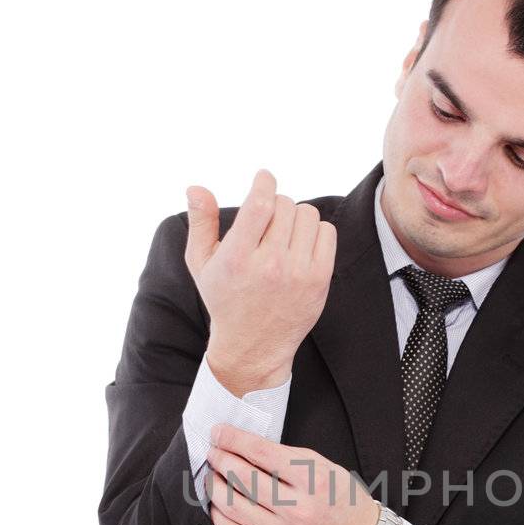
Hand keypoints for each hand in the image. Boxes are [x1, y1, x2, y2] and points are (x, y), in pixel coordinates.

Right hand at [184, 169, 337, 391]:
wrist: (252, 347)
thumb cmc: (224, 299)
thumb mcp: (201, 264)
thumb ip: (200, 223)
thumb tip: (197, 187)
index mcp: (237, 258)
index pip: (260, 205)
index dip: (264, 182)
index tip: (264, 177)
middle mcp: (269, 266)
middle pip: (285, 205)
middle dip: (275, 205)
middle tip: (267, 222)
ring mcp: (298, 274)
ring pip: (308, 215)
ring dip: (295, 217)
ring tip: (283, 235)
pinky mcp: (319, 281)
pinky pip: (327, 232)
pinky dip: (315, 232)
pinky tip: (301, 246)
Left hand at [205, 424, 381, 524]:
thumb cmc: (345, 503)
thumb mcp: (326, 468)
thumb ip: (289, 457)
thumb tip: (248, 447)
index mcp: (313, 480)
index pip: (261, 452)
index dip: (233, 439)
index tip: (220, 433)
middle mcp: (297, 508)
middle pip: (242, 477)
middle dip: (220, 459)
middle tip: (213, 452)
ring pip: (232, 505)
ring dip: (215, 486)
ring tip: (212, 475)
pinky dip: (219, 515)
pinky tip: (218, 504)